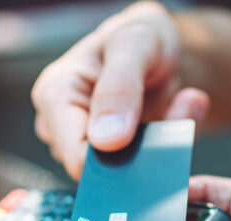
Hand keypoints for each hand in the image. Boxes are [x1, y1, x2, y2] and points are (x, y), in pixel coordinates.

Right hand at [31, 1, 208, 178]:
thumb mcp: (135, 43)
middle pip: (97, 170)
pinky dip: (157, 151)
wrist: (159, 49)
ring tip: (172, 110)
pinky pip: (133, 169)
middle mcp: (61, 126)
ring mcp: (80, 143)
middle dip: (140, 151)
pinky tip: (168, 123)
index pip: (77, 158)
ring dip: (153, 149)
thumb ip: (120, 87)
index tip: (153, 137)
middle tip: (175, 112)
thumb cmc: (141, 38)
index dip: (117, 159)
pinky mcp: (104, 154)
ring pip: (118, 172)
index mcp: (55, 96)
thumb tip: (106, 141)